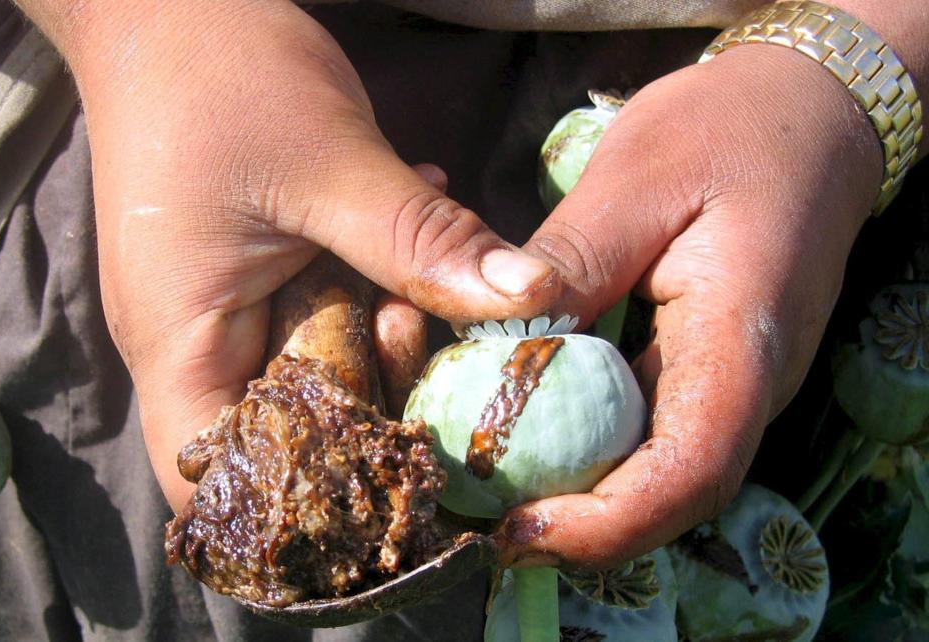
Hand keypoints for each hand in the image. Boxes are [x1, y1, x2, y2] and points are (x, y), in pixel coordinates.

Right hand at [22, 0, 561, 510]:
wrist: (171, 9)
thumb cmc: (225, 78)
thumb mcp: (334, 165)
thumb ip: (426, 244)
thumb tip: (529, 298)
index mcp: (182, 341)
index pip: (219, 484)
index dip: (303, 510)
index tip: (395, 478)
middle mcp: (194, 346)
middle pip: (284, 441)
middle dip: (367, 403)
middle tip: (416, 326)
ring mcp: (222, 313)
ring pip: (313, 377)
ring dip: (376, 335)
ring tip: (413, 270)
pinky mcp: (252, 281)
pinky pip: (320, 317)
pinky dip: (368, 291)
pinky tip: (403, 236)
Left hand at [496, 44, 885, 567]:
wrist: (803, 115)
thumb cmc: (729, 131)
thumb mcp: (637, 180)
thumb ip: (574, 261)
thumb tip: (500, 334)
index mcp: (741, 341)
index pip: (689, 470)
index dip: (606, 523)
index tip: (521, 533)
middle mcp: (745, 383)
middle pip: (668, 491)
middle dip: (578, 525)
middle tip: (484, 522)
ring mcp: (727, 380)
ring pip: (656, 469)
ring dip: (578, 491)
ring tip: (492, 486)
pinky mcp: (701, 367)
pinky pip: (646, 427)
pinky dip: (586, 441)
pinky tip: (525, 424)